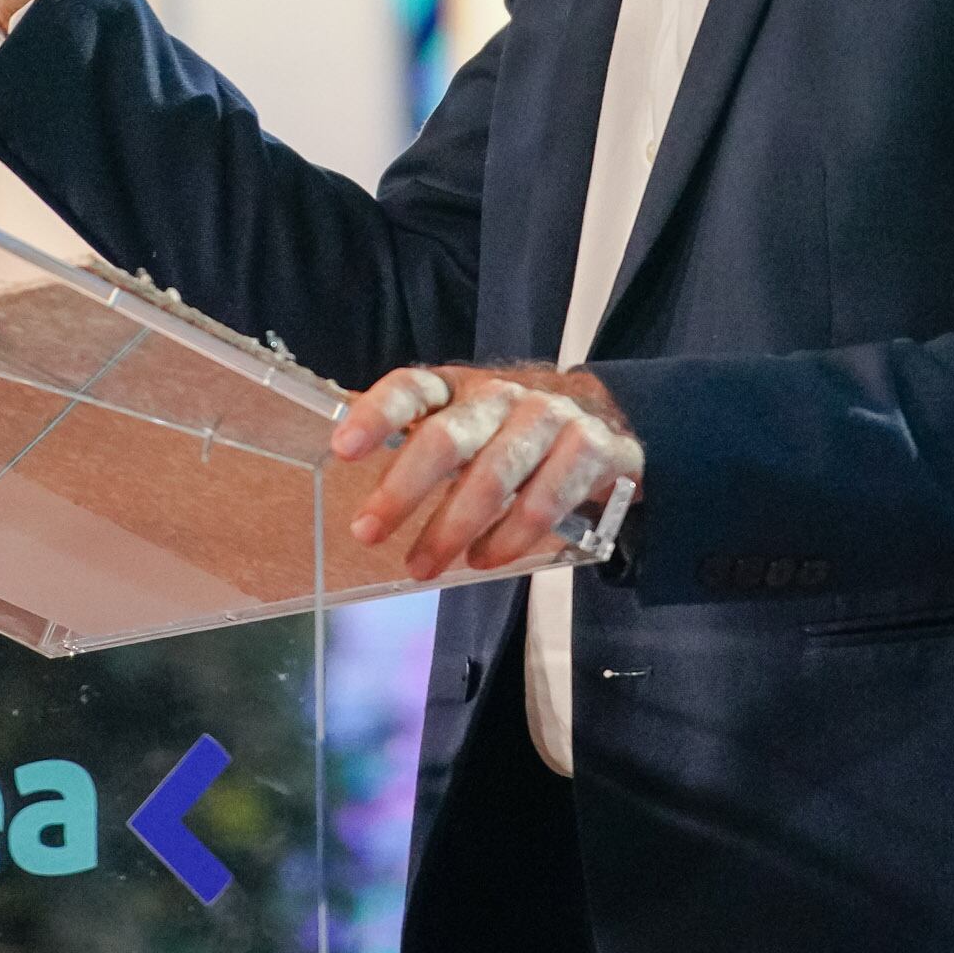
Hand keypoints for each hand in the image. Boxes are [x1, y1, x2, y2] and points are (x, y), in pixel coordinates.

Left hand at [335, 363, 642, 577]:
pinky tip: (483, 559)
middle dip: (402, 491)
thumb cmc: (514, 429)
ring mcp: (549, 418)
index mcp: (460, 386)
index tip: (343, 449)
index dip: (377, 415)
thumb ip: (420, 438)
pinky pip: (543, 503)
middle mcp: (502, 395)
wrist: (610, 416)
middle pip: (447, 439)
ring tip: (420, 566)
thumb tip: (354, 476)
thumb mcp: (467, 420)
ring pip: (493, 478)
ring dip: (450, 529)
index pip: (412, 388)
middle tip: (367, 533)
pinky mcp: (589, 449)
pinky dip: (508, 539)